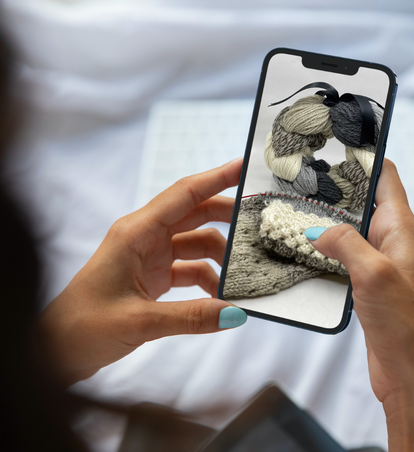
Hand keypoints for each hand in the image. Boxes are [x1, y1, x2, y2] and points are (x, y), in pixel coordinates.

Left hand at [39, 158, 246, 385]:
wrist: (57, 349)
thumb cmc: (83, 326)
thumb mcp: (140, 321)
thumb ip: (191, 317)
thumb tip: (236, 313)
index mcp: (135, 232)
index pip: (184, 195)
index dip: (216, 178)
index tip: (243, 166)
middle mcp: (144, 237)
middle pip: (194, 214)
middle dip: (226, 218)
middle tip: (255, 225)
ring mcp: (149, 256)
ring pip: (195, 243)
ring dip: (218, 258)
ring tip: (238, 278)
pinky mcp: (152, 275)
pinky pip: (189, 268)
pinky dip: (207, 279)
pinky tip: (218, 298)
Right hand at [307, 160, 413, 451]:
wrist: (413, 374)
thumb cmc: (408, 325)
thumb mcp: (376, 274)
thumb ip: (346, 243)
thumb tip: (317, 229)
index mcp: (400, 228)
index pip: (385, 177)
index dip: (364, 155)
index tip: (335, 142)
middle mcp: (388, 240)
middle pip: (361, 200)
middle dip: (334, 186)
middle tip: (301, 176)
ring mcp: (375, 261)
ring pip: (346, 228)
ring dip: (324, 218)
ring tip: (293, 206)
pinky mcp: (361, 282)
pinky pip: (339, 255)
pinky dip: (321, 247)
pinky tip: (300, 246)